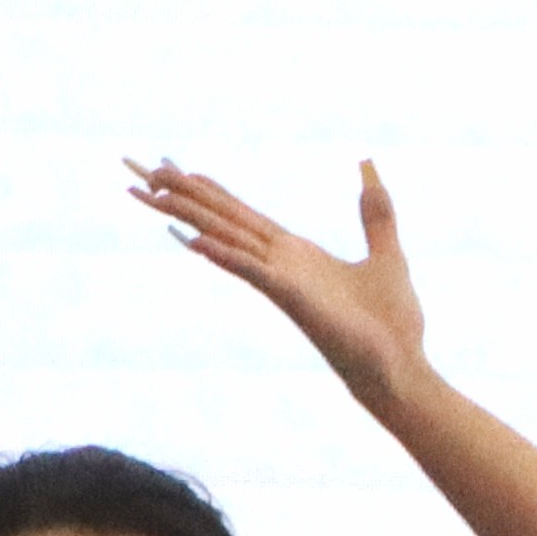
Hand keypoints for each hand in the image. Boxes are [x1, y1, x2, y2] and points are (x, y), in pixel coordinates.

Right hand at [131, 154, 437, 415]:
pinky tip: (195, 240)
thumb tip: (371, 168)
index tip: (169, 166)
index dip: (206, 188)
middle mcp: (278, 264)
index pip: (240, 214)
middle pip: (220, 219)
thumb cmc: (391, 322)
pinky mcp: (294, 300)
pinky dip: (226, 256)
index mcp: (294, 253)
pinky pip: (253, 273)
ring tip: (148, 191)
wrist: (401, 369)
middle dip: (178, 193)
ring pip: (225, 239)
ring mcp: (282, 282)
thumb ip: (375, 213)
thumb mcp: (387, 253)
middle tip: (134, 167)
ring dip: (187, 215)